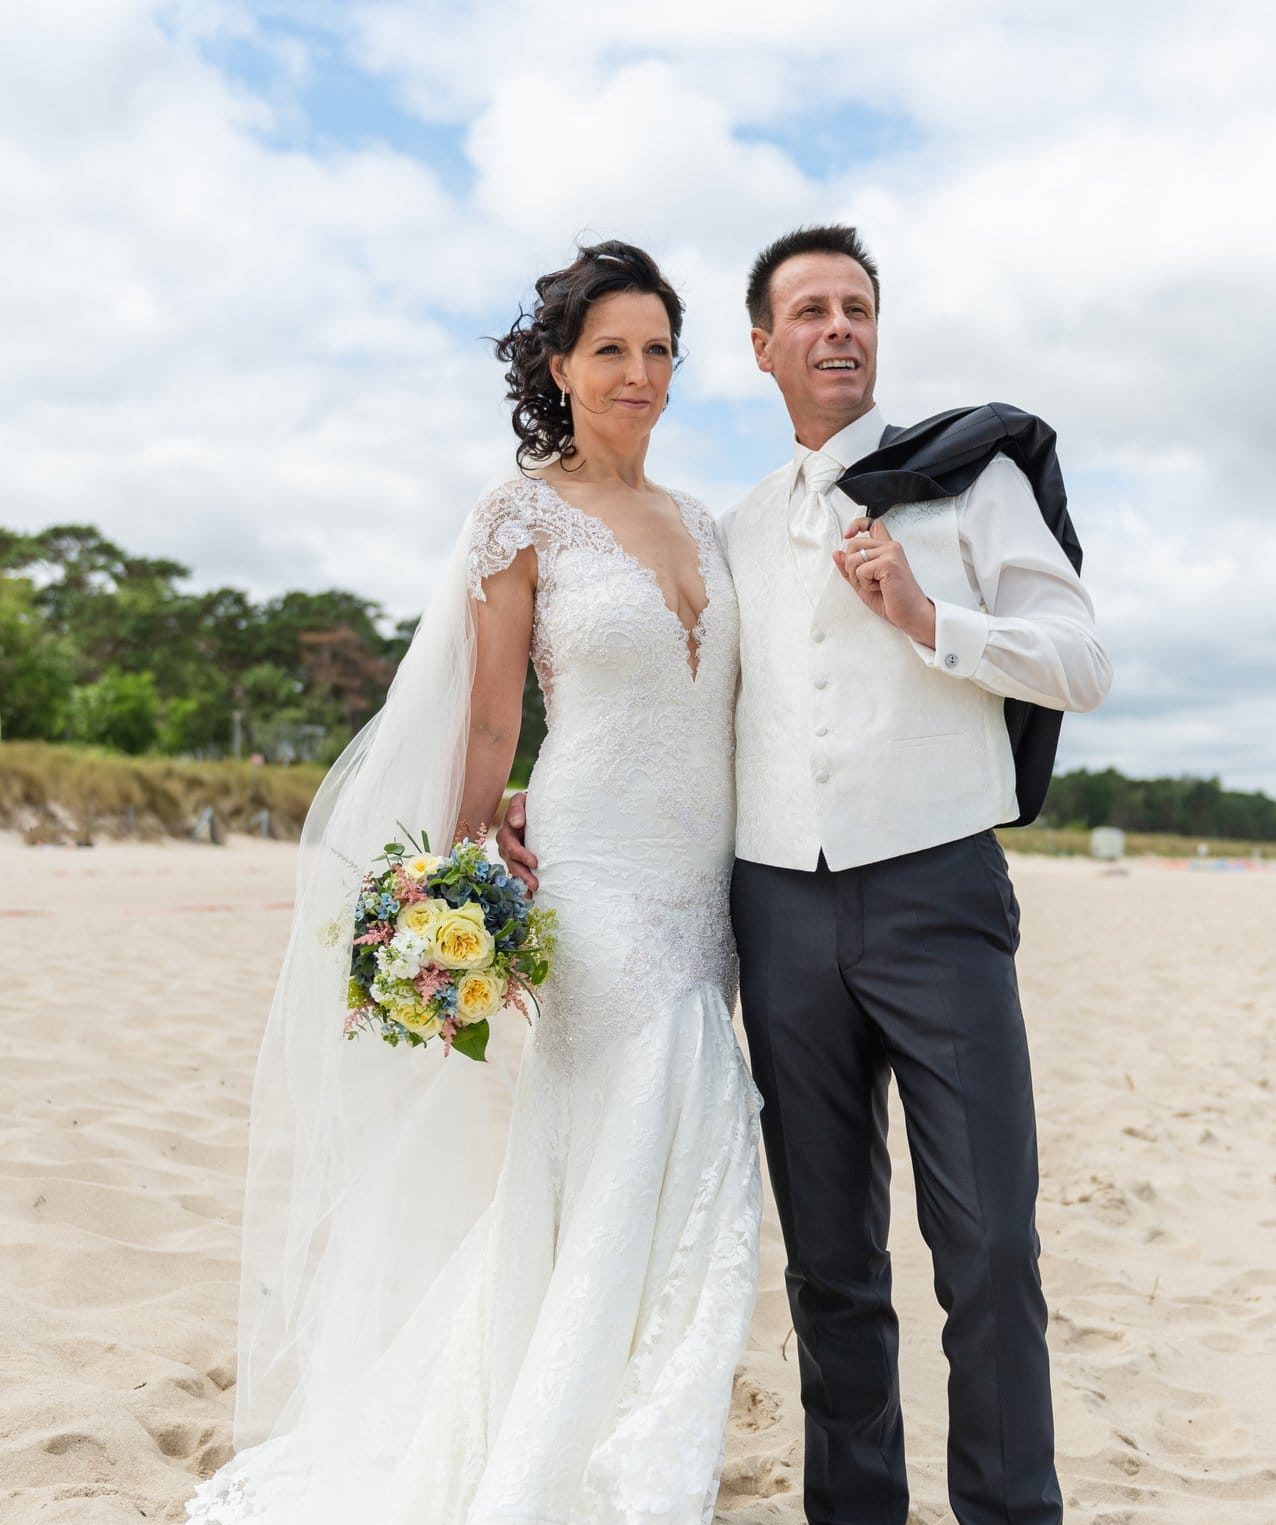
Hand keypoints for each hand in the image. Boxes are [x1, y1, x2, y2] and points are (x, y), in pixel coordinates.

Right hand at [496, 790, 538, 892]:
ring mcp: (511, 854)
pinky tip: (531, 897)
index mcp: (507, 830)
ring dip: (523, 882)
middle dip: (523, 874)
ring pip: (514, 870)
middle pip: (511, 862)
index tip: (535, 863)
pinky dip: (523, 887)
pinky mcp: (518, 861)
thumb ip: (517, 809)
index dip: (520, 855)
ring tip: (534, 891)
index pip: (509, 844)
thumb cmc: (532, 803)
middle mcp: (506, 843)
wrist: (537, 808)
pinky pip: (518, 875)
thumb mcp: (522, 800)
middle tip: (535, 884)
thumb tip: (516, 823)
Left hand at [833, 515, 936, 648]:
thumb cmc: (892, 601)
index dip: (856, 525)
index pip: (872, 524)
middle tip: (867, 581)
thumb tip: (836, 553)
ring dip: (858, 577)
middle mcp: (890, 546)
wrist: (910, 614)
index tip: (847, 535)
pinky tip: (881, 587)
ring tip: (876, 585)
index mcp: (887, 548)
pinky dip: (865, 584)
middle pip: (853, 544)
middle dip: (851, 567)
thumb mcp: (863, 583)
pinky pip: (860, 570)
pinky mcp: (889, 563)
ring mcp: (891, 552)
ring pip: (853, 557)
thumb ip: (850, 568)